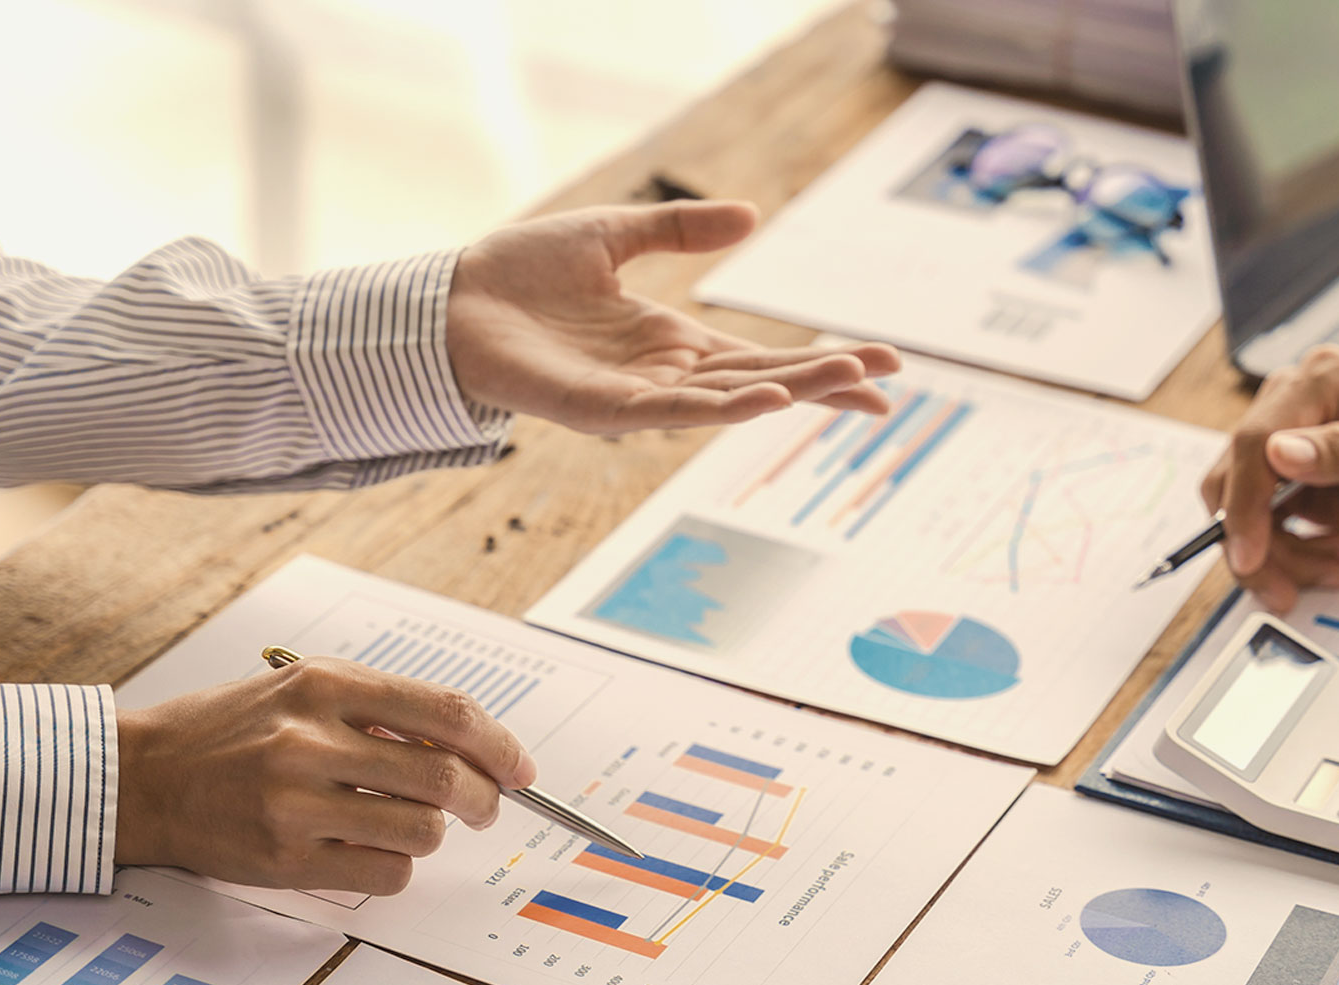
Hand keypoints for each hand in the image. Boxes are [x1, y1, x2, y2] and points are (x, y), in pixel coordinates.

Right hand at [114, 658, 536, 895]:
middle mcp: (311, 739)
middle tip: (485, 806)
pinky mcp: (284, 859)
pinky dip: (398, 868)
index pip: (447, 711)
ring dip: (436, 833)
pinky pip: (385, 874)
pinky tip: (375, 852)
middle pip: (445, 775)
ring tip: (416, 825)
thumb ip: (382, 708)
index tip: (520, 767)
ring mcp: (295, 803)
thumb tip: (475, 745)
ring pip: (422, 830)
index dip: (500, 744)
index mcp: (325, 686)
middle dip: (484, 797)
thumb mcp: (301, 689)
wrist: (140, 776)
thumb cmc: (229, 731)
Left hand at [447, 200, 900, 432]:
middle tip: (888, 381)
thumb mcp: (614, 235)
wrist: (449, 300)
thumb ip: (680, 231)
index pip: (762, 359)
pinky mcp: (598, 409)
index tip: (880, 369)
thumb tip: (752, 216)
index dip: (820, 366)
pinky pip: (668, 413)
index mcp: (671, 344)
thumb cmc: (520, 275)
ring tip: (846, 383)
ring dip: (788, 394)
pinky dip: (718, 409)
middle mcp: (663, 378)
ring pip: (726, 401)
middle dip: (824, 384)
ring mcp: (635, 398)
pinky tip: (763, 398)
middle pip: (761, 383)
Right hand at [1201, 345, 1338, 610]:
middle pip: (1236, 480)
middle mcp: (1291, 405)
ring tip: (1331, 573)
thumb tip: (1279, 451)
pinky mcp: (1284, 481)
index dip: (1244, 503)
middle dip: (1256, 542)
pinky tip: (1329, 561)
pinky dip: (1284, 556)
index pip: (1256, 441)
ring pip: (1240, 511)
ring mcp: (1285, 445)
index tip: (1250, 556)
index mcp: (1321, 381)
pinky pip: (1259, 526)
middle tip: (1283, 588)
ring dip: (1275, 556)